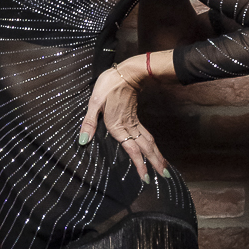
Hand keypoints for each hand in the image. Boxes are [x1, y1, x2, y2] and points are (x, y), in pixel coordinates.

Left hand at [77, 64, 169, 181]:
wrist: (127, 71)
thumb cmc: (109, 85)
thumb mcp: (95, 102)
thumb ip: (89, 122)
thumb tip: (83, 141)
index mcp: (118, 126)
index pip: (132, 149)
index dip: (139, 164)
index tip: (146, 177)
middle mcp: (128, 126)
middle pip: (146, 147)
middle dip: (155, 162)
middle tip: (165, 176)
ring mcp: (134, 122)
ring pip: (149, 142)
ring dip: (157, 155)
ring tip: (164, 167)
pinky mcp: (135, 117)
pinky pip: (146, 135)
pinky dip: (152, 145)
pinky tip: (153, 150)